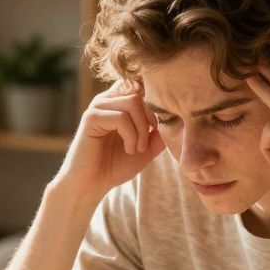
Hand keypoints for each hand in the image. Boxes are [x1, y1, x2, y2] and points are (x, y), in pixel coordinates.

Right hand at [53, 79, 164, 202]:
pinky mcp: (91, 117)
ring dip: (142, 129)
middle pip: (140, 92)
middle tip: (146, 144)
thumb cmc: (116, 165)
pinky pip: (121, 117)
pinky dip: (131, 135)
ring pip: (133, 102)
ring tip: (137, 148)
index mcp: (118, 101)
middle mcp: (107, 99)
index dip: (154, 102)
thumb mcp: (146, 147)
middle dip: (151, 119)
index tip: (156, 127)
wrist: (92, 184)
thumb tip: (178, 117)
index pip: (141, 84)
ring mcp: (98, 106)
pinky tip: (128, 149)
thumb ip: (160, 132)